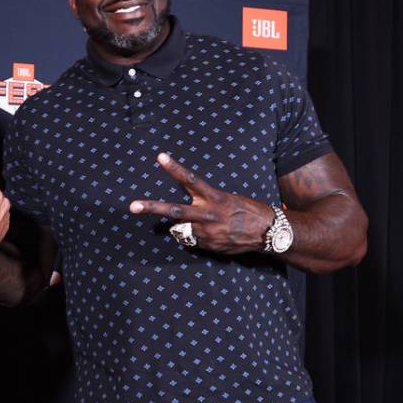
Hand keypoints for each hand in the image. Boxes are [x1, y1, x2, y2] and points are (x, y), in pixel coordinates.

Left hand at [129, 153, 273, 253]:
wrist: (269, 232)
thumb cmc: (248, 211)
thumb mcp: (227, 200)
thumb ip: (205, 205)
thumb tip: (186, 217)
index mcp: (214, 198)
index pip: (190, 180)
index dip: (174, 168)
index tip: (160, 157)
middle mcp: (208, 214)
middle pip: (174, 210)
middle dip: (152, 207)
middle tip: (133, 206)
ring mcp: (207, 232)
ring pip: (181, 229)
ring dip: (184, 228)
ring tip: (208, 226)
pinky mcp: (209, 246)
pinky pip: (194, 241)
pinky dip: (199, 238)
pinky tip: (216, 235)